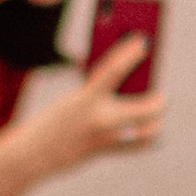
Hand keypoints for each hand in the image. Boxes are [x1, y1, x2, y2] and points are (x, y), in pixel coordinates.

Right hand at [0, 32, 164, 195]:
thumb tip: (132, 84)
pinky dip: (148, 137)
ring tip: (154, 112)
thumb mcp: (73, 98)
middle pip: (148, 108)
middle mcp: (101, 119)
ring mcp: (108, 138)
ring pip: (150, 130)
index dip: (130, 54)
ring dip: (156, 121)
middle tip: (158, 93)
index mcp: (86, 99)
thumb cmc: (56, 120)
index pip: (113, 70)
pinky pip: (141, 145)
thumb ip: (99, 91)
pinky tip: (150, 129)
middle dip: (158, 100)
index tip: (144, 42)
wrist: (36, 153)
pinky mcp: (110, 152)